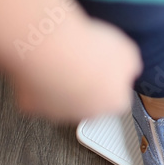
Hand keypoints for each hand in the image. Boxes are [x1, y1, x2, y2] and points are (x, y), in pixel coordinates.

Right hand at [9, 15, 142, 122]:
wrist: (53, 51)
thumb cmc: (90, 51)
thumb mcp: (128, 51)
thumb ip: (130, 66)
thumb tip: (128, 70)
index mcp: (115, 102)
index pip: (117, 96)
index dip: (110, 78)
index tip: (103, 63)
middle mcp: (88, 113)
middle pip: (89, 101)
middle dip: (85, 84)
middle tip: (80, 60)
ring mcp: (59, 113)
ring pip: (61, 100)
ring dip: (61, 84)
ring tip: (59, 58)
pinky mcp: (33, 107)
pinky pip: (36, 95)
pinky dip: (36, 82)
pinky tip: (40, 64)